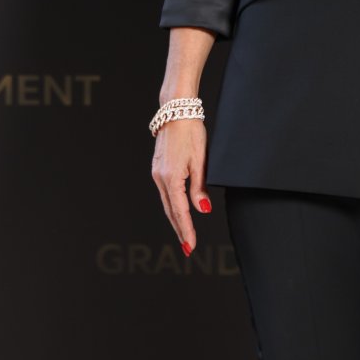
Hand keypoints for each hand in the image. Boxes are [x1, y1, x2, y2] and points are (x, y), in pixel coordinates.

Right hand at [151, 118, 211, 254]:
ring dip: (175, 219)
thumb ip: (200, 188)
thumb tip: (202, 210)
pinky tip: (177, 211)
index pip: (180, 211)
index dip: (186, 230)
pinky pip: (165, 192)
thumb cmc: (191, 132)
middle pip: (170, 211)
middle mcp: (160, 178)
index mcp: (171, 178)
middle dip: (180, 230)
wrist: (176, 111)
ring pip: (167, 202)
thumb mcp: (201, 161)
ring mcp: (157, 173)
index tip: (191, 246)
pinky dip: (171, 205)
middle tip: (188, 248)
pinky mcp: (158, 168)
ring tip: (184, 234)